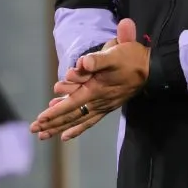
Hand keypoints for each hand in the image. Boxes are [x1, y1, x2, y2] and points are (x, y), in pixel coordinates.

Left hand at [31, 19, 148, 140]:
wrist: (152, 69)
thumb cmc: (132, 58)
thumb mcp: (116, 53)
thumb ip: (98, 59)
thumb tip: (82, 63)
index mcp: (96, 89)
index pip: (71, 104)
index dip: (55, 112)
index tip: (39, 119)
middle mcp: (98, 101)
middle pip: (71, 115)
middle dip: (52, 123)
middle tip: (34, 130)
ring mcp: (103, 106)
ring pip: (78, 120)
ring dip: (60, 127)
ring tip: (45, 135)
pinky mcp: (108, 107)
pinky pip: (90, 121)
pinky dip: (78, 128)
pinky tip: (67, 135)